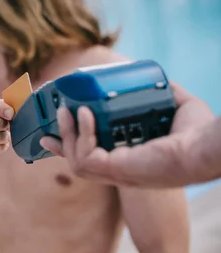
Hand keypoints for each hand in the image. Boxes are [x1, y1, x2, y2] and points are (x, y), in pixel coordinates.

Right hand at [40, 82, 213, 186]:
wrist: (205, 146)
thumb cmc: (199, 133)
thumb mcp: (175, 107)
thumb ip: (161, 94)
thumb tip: (151, 79)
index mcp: (133, 160)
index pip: (96, 158)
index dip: (76, 145)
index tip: (61, 129)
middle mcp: (123, 171)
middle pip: (79, 164)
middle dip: (60, 146)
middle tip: (48, 127)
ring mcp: (118, 173)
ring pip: (77, 162)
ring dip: (67, 136)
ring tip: (67, 111)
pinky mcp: (116, 170)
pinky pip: (86, 156)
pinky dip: (81, 134)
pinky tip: (86, 114)